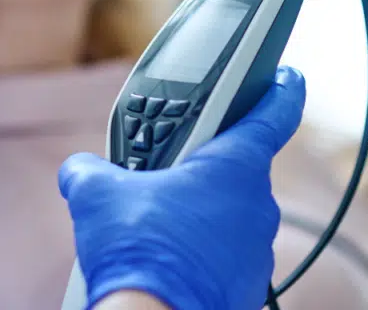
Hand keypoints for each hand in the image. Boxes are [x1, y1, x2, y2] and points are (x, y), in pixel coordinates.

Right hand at [60, 67, 305, 309]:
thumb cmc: (137, 251)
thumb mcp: (96, 194)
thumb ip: (89, 169)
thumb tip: (79, 171)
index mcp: (233, 169)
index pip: (273, 115)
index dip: (282, 91)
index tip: (288, 78)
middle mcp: (256, 207)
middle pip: (238, 170)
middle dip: (204, 167)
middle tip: (166, 171)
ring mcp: (256, 251)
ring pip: (230, 216)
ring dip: (201, 213)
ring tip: (156, 224)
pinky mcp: (248, 288)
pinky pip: (226, 255)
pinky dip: (201, 252)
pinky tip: (166, 258)